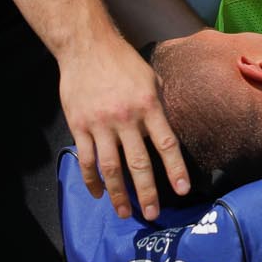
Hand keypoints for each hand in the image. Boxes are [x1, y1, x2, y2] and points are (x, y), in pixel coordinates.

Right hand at [59, 36, 188, 220]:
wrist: (86, 47)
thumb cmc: (122, 61)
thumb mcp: (150, 78)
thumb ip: (159, 105)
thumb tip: (169, 130)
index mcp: (148, 105)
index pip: (166, 143)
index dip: (175, 169)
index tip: (182, 190)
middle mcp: (126, 118)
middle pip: (138, 163)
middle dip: (147, 193)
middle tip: (153, 214)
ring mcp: (100, 124)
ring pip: (110, 168)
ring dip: (118, 194)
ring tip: (125, 212)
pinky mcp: (80, 126)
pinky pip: (87, 159)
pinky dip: (92, 180)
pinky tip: (98, 193)